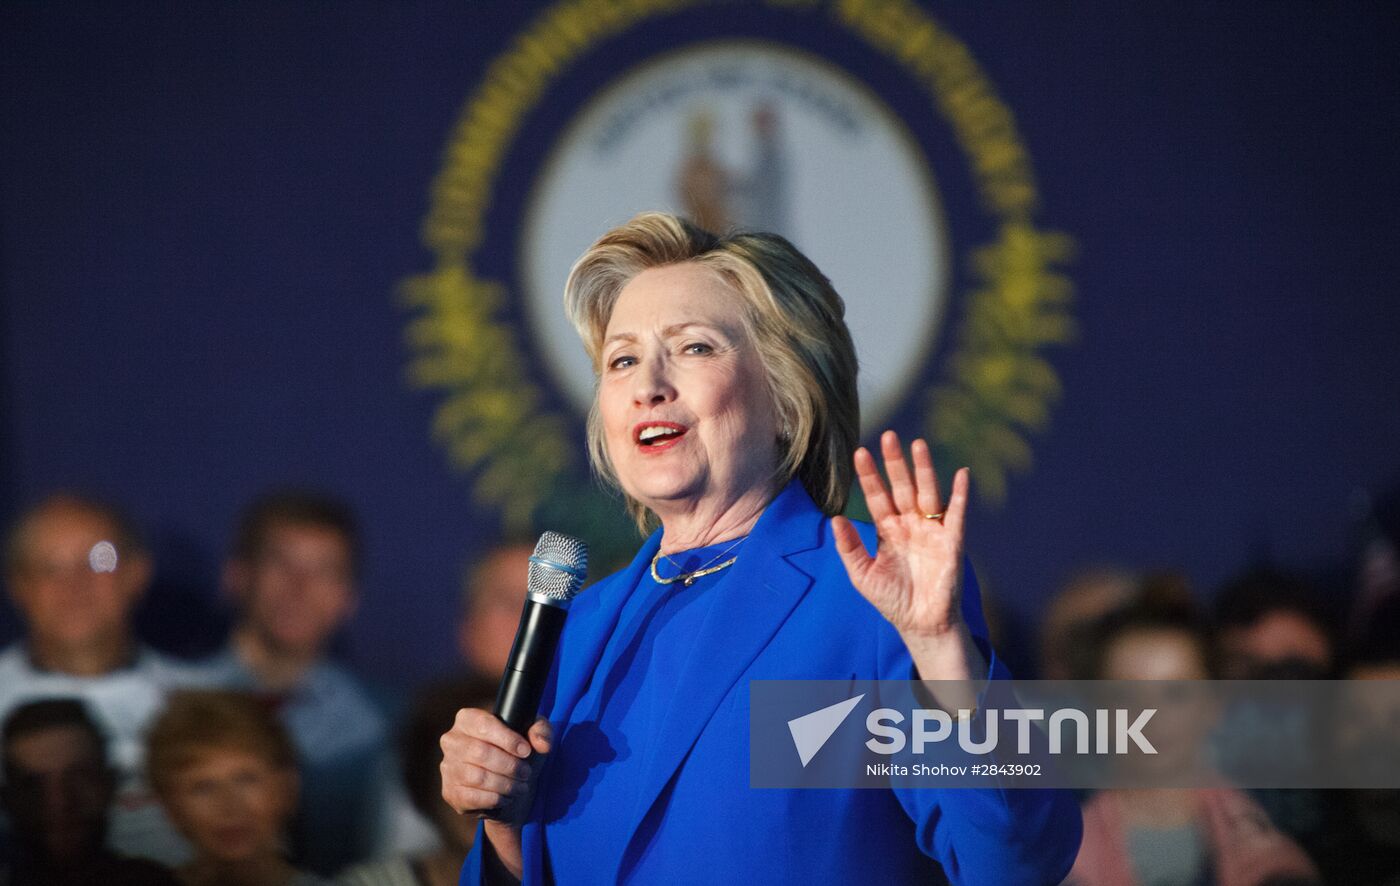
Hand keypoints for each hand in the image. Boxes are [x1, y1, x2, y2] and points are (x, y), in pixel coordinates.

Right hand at [440, 709, 551, 877]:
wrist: (504, 781)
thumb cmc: (516, 750)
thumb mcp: (532, 732)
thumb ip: (541, 730)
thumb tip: (542, 744)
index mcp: (467, 719)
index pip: (484, 725)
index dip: (508, 739)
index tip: (526, 751)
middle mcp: (452, 741)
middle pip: (481, 753)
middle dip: (510, 766)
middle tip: (526, 773)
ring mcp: (448, 767)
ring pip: (477, 777)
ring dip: (505, 785)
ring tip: (520, 786)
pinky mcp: (450, 791)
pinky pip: (472, 797)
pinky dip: (495, 799)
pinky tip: (506, 797)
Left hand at [832, 430, 968, 641]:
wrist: (920, 624)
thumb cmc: (891, 599)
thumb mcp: (862, 574)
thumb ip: (849, 547)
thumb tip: (835, 518)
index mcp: (888, 530)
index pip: (877, 496)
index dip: (869, 476)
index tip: (859, 453)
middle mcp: (910, 524)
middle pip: (902, 487)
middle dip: (894, 463)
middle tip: (888, 436)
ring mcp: (931, 531)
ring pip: (927, 493)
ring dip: (923, 469)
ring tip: (917, 444)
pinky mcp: (952, 542)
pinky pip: (957, 514)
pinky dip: (960, 495)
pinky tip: (961, 474)